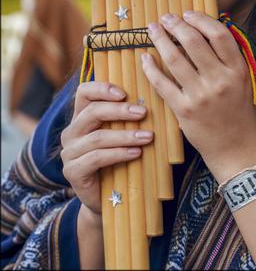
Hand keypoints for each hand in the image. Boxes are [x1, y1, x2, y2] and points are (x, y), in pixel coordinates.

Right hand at [60, 82, 153, 214]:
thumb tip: (153, 98)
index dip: (102, 88)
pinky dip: (118, 154)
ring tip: (147, 136)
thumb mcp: (123, 134)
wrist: (110, 199)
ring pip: (98, 137)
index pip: (84, 92)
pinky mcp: (72, 171)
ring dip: (126, 135)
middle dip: (120, 111)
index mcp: (82, 116)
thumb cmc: (121, 159)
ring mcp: (69, 152)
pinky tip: (136, 153)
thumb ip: (129, 117)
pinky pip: (96, 158)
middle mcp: (72, 131)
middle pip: (92, 112)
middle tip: (143, 112)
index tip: (125, 93)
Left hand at [142, 11, 255, 180]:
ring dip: (160, 39)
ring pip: (175, 58)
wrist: (236, 149)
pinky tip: (145, 57)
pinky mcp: (183, 110)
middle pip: (194, 41)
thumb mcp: (242, 82)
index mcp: (237, 70)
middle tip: (166, 18)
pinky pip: (162, 83)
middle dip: (176, 24)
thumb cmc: (238, 113)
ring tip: (153, 29)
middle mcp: (220, 80)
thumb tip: (204, 31)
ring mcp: (201, 95)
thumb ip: (227, 59)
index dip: (201, 19)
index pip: (219, 35)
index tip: (188, 13)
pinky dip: (150, 68)